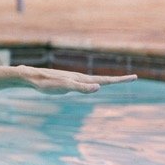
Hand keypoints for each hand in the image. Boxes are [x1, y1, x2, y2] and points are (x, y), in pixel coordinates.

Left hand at [22, 66, 136, 94]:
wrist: (30, 76)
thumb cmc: (46, 83)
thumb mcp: (64, 87)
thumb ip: (81, 88)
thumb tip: (99, 87)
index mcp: (82, 79)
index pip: (105, 80)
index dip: (120, 79)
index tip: (135, 77)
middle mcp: (79, 78)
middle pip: (102, 79)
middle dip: (118, 80)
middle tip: (133, 77)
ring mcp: (73, 80)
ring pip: (93, 81)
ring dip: (107, 81)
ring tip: (117, 81)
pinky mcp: (66, 83)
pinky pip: (84, 84)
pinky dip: (92, 85)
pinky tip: (91, 86)